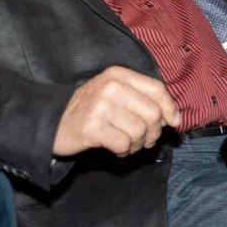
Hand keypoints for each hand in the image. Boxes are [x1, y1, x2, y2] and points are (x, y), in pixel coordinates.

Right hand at [53, 66, 180, 156]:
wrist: (52, 120)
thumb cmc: (90, 109)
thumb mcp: (115, 93)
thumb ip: (143, 99)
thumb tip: (175, 118)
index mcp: (119, 75)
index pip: (157, 89)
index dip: (170, 108)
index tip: (173, 122)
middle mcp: (111, 87)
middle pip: (153, 113)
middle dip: (154, 132)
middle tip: (145, 139)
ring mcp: (100, 106)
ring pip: (140, 130)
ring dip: (138, 143)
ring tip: (127, 143)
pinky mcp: (92, 128)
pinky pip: (124, 144)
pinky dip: (124, 151)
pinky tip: (116, 148)